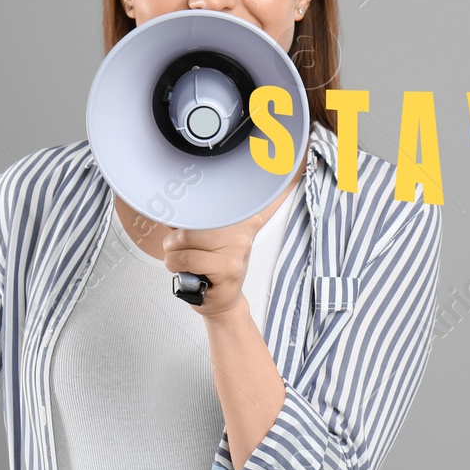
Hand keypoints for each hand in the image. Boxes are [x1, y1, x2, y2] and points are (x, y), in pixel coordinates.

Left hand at [162, 180, 296, 319]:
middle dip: (176, 237)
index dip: (277, 182)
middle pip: (195, 218)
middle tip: (184, 248)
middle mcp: (243, 231)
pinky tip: (186, 271)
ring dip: (173, 253)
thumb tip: (180, 203)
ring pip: (185, 238)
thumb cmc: (210, 269)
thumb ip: (197, 220)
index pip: (261, 197)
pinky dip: (176, 265)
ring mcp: (237, 249)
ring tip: (184, 261)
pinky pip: (186, 258)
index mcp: (241, 220)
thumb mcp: (207, 239)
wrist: (219, 302)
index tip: (296, 167)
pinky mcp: (227, 267)